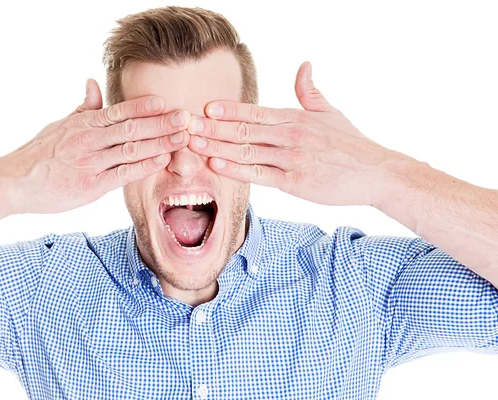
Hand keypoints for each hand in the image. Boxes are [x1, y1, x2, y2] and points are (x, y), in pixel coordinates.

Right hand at [0, 79, 189, 213]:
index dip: (143, 107)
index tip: (166, 102)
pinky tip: (161, 160)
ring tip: (183, 137)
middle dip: (161, 123)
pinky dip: (143, 166)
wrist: (14, 182)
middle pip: (131, 128)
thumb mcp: (60, 125)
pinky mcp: (90, 186)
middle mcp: (89, 140)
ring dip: (159, 142)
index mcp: (83, 124)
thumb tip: (94, 83)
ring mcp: (90, 163)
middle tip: (187, 118)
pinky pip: (122, 174)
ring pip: (131, 149)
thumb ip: (84, 108)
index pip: (119, 111)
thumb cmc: (40, 154)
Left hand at [187, 62, 399, 206]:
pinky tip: (215, 164)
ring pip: (246, 150)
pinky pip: (259, 174)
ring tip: (192, 143)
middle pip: (243, 130)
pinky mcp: (294, 181)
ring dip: (216, 146)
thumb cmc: (352, 145)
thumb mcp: (330, 112)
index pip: (255, 112)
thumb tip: (304, 65)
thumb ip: (310, 91)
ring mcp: (291, 158)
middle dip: (212, 128)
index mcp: (296, 118)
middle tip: (185, 125)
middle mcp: (290, 135)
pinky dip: (235, 168)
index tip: (205, 108)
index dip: (228, 110)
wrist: (376, 173)